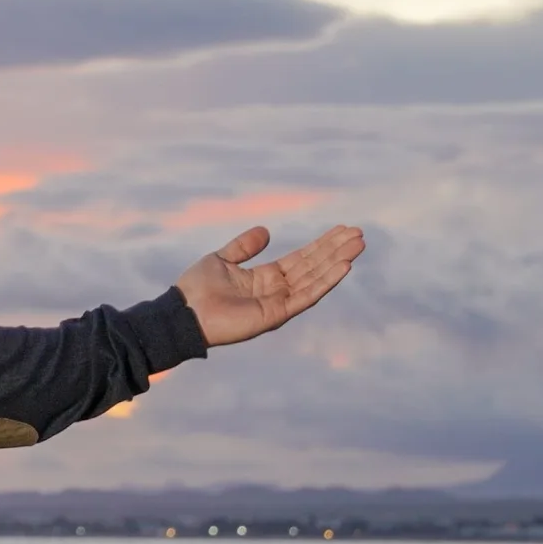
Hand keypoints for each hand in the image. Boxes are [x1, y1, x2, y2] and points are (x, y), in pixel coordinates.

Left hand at [175, 224, 364, 347]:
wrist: (183, 312)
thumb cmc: (196, 289)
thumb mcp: (222, 259)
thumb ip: (244, 247)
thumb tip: (266, 230)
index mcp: (265, 277)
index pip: (302, 258)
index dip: (322, 244)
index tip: (342, 229)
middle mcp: (277, 290)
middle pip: (314, 266)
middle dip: (336, 249)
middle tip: (359, 233)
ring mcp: (279, 303)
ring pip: (316, 278)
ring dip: (338, 261)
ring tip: (358, 245)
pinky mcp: (277, 314)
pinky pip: (307, 296)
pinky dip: (326, 281)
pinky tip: (344, 266)